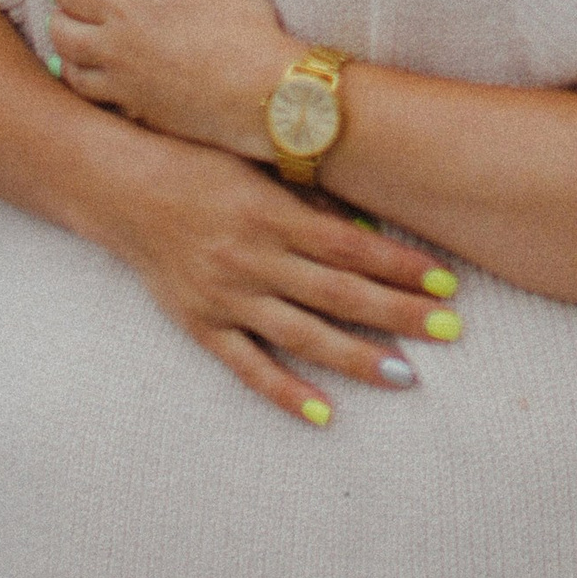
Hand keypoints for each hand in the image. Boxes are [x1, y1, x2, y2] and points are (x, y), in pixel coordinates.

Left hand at [51, 0, 298, 160]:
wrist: (258, 89)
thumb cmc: (236, 19)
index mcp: (123, 6)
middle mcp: (111, 47)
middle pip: (61, 34)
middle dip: (58, 18)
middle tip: (64, 11)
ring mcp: (122, 85)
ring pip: (71, 72)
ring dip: (65, 57)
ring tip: (70, 48)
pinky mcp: (138, 114)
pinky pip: (97, 103)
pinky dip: (90, 91)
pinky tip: (100, 86)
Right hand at [87, 125, 462, 425]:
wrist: (125, 188)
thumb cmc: (202, 164)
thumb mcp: (261, 170)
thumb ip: (312, 203)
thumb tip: (369, 235)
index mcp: (272, 213)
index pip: (351, 246)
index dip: (400, 265)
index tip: (446, 281)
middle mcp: (253, 258)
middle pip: (338, 294)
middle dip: (398, 313)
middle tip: (450, 329)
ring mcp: (226, 297)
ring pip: (302, 335)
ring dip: (356, 357)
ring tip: (405, 374)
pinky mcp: (201, 326)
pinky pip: (248, 367)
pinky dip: (286, 391)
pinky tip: (324, 412)